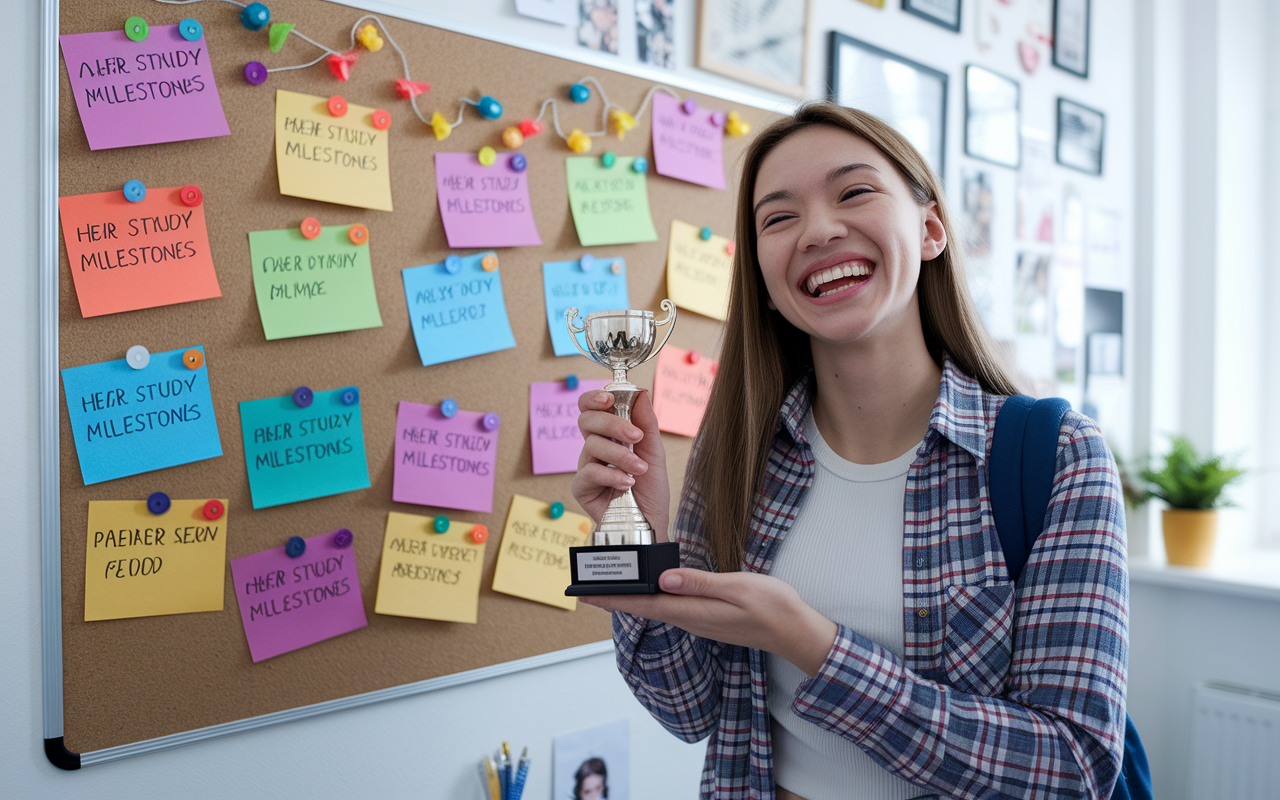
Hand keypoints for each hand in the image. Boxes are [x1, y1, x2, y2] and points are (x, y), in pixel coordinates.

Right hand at [571, 389, 670, 536]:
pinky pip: (588, 471)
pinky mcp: (581, 488)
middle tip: (635, 437)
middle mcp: (594, 448)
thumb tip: (640, 392)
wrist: (650, 522)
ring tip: (639, 470)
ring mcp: (586, 467)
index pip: (591, 408)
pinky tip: (626, 483)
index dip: (594, 398)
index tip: (608, 398)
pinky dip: (611, 475)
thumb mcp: (654, 452)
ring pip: (591, 445)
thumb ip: (646, 422)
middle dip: (613, 425)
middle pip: (587, 420)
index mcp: (609, 435)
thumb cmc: (651, 489)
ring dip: (621, 456)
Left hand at [581, 569, 837, 676]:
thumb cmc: (771, 607)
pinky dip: (654, 598)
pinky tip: (650, 589)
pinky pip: (672, 608)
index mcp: (693, 611)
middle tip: (588, 588)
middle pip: (645, 607)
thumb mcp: (737, 587)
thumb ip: (700, 583)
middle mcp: (690, 619)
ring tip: (611, 586)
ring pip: (657, 608)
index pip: (644, 604)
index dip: (614, 599)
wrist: (795, 631)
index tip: (587, 595)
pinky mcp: (707, 618)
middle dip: (616, 598)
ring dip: (633, 598)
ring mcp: (699, 621)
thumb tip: (663, 578)